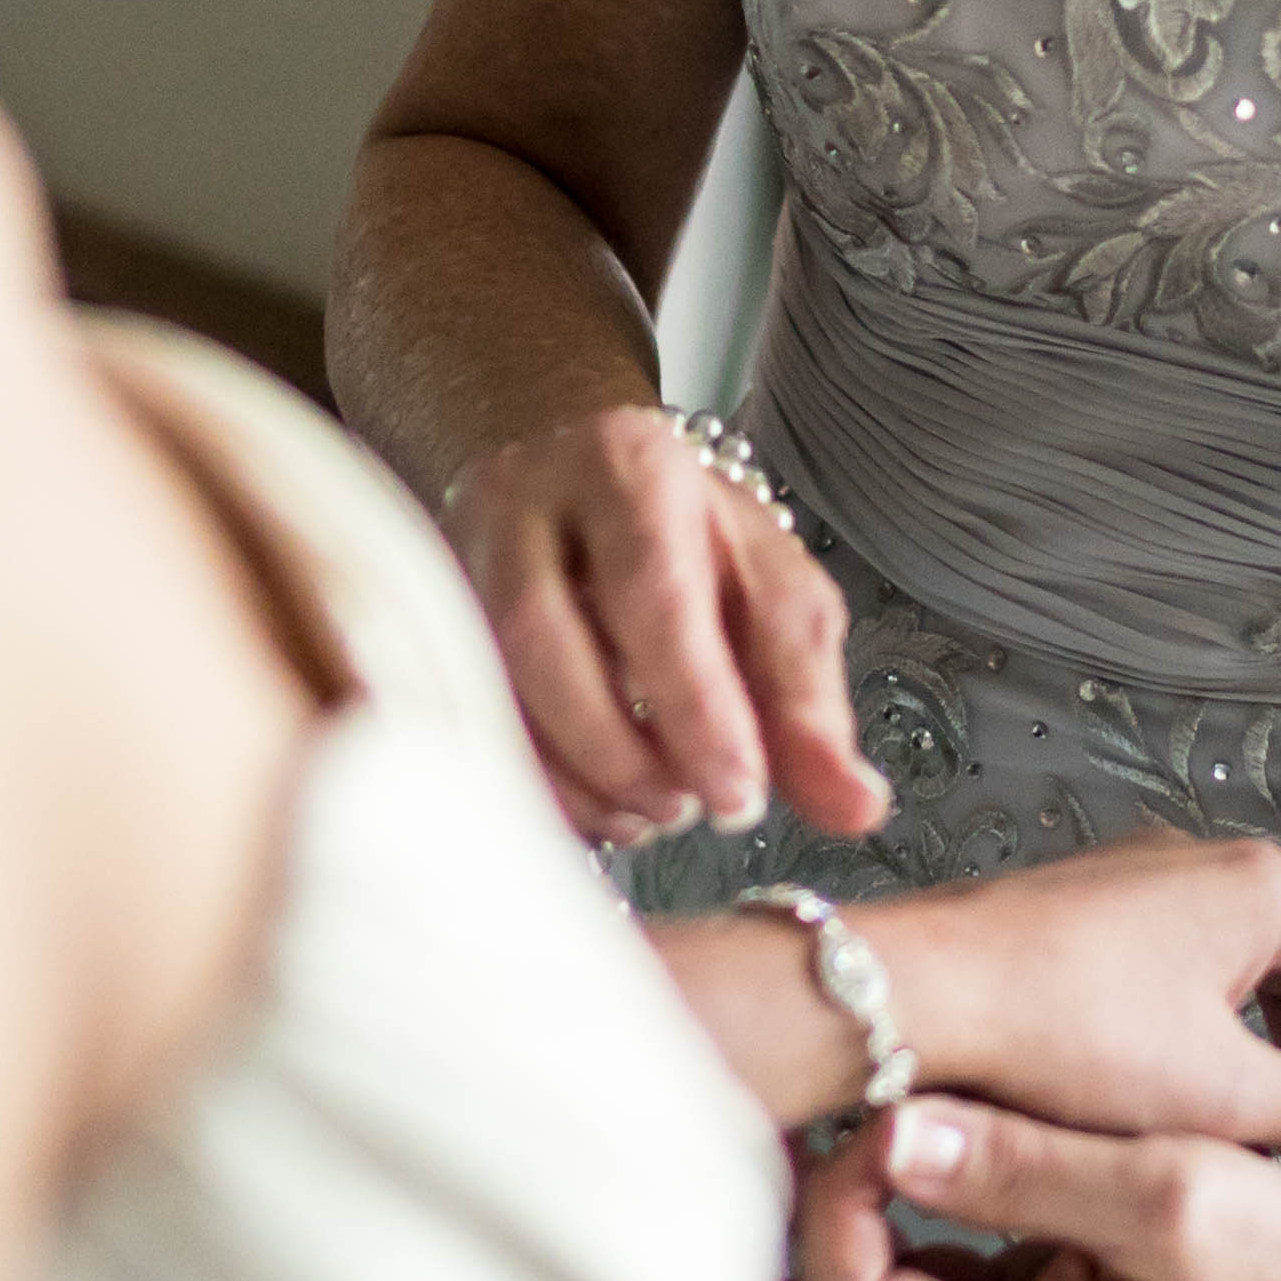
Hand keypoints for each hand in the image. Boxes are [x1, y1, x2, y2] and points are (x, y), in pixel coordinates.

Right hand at [446, 401, 884, 841]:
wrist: (573, 482)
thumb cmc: (685, 542)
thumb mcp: (771, 595)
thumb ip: (809, 701)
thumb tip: (856, 809)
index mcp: (628, 467)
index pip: (652, 592)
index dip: (695, 705)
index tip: (739, 792)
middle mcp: (523, 497)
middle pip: (544, 636)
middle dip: (622, 750)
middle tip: (689, 809)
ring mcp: (453, 554)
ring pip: (487, 680)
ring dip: (574, 776)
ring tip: (651, 812)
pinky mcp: (424, 614)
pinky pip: (458, 713)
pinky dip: (533, 781)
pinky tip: (594, 807)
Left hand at [766, 1101, 1280, 1280]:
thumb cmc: (1279, 1254)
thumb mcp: (1171, 1189)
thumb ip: (1027, 1167)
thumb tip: (896, 1134)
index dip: (836, 1197)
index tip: (893, 1115)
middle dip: (759, 1269)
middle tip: (787, 1151)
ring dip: (790, 1267)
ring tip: (811, 1151)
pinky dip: (838, 1263)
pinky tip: (861, 1178)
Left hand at [871, 832, 1280, 1161]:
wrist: (915, 1001)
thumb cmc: (1066, 1037)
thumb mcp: (1218, 1097)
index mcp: (1258, 889)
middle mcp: (1198, 861)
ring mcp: (1128, 881)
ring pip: (1228, 968)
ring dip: (1256, 1051)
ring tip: (1250, 1135)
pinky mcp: (1069, 914)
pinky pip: (1163, 971)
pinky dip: (1189, 1036)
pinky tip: (1164, 1109)